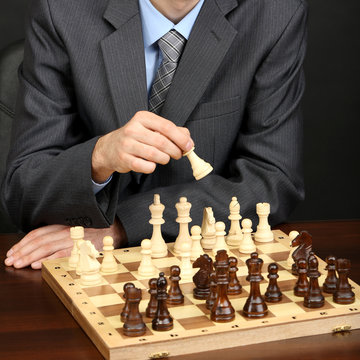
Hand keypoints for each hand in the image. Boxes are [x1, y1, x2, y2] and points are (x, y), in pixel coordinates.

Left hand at [4, 218, 126, 269]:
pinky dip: (48, 260)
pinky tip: (37, 265)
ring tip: (19, 264)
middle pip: (38, 241)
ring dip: (29, 256)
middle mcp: (64, 231)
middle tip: (10, 261)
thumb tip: (38, 245)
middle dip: (22, 251)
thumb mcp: (72, 229)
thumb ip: (57, 234)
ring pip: (46, 247)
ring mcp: (72, 239)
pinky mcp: (79, 248)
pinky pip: (60, 255)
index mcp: (61, 225)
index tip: (13, 251)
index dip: (23, 242)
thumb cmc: (91, 232)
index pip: (37, 233)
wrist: (112, 231)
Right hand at [91, 111, 193, 182]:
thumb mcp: (151, 128)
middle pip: (162, 142)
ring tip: (165, 158)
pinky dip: (153, 167)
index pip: (166, 126)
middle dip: (175, 151)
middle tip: (178, 154)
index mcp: (142, 118)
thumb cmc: (136, 137)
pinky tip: (151, 164)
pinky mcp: (124, 159)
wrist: (110, 148)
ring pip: (155, 155)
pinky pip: (146, 167)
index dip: (181, 138)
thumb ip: (171, 131)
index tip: (189, 146)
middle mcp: (133, 129)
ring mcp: (127, 144)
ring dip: (165, 159)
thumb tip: (188, 139)